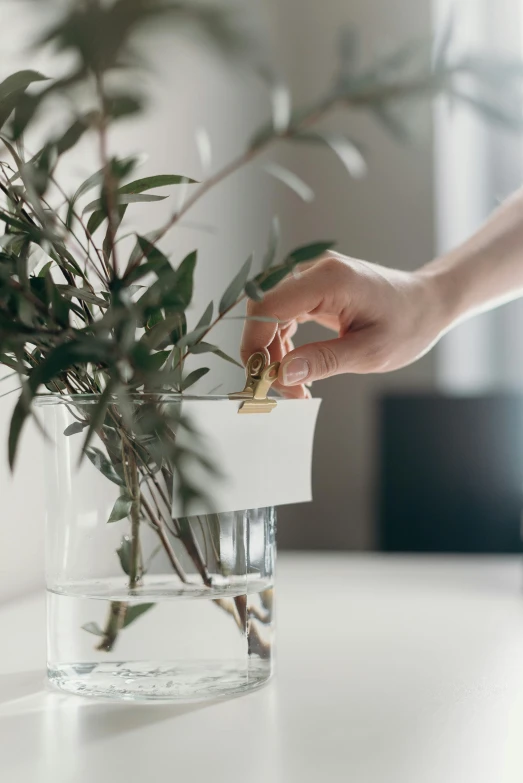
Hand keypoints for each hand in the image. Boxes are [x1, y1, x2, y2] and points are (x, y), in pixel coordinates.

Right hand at [240, 252, 446, 397]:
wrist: (428, 303)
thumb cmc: (408, 325)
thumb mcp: (369, 352)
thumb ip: (324, 361)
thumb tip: (282, 374)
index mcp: (330, 280)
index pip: (269, 307)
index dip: (255, 344)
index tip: (264, 380)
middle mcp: (315, 271)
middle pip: (263, 310)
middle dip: (264, 353)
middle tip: (283, 390)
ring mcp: (313, 278)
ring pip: (269, 315)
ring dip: (273, 352)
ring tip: (295, 386)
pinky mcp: (314, 289)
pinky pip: (283, 315)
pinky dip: (283, 344)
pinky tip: (297, 367)